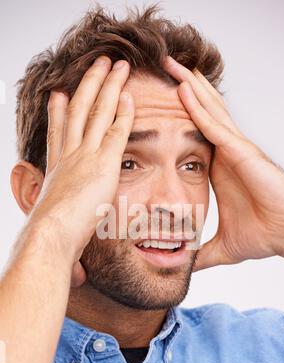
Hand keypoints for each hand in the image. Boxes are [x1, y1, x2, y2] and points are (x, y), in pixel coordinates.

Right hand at [30, 57, 133, 284]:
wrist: (50, 241)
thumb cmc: (52, 245)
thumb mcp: (61, 238)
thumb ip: (73, 249)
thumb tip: (78, 276)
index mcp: (58, 170)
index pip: (60, 134)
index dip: (60, 112)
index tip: (61, 95)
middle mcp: (69, 156)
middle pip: (77, 112)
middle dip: (88, 86)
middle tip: (96, 66)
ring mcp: (84, 156)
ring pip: (96, 112)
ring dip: (106, 87)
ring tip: (115, 65)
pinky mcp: (102, 163)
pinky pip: (115, 131)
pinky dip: (123, 112)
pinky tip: (133, 95)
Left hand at [163, 56, 283, 269]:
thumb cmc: (265, 235)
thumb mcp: (222, 246)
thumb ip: (201, 253)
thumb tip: (183, 266)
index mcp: (219, 169)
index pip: (194, 137)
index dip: (179, 119)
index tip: (157, 107)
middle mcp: (226, 153)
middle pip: (201, 114)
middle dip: (182, 91)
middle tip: (162, 70)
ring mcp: (235, 149)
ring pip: (208, 111)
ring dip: (188, 88)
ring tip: (170, 66)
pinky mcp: (242, 152)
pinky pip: (215, 126)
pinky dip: (198, 107)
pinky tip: (184, 90)